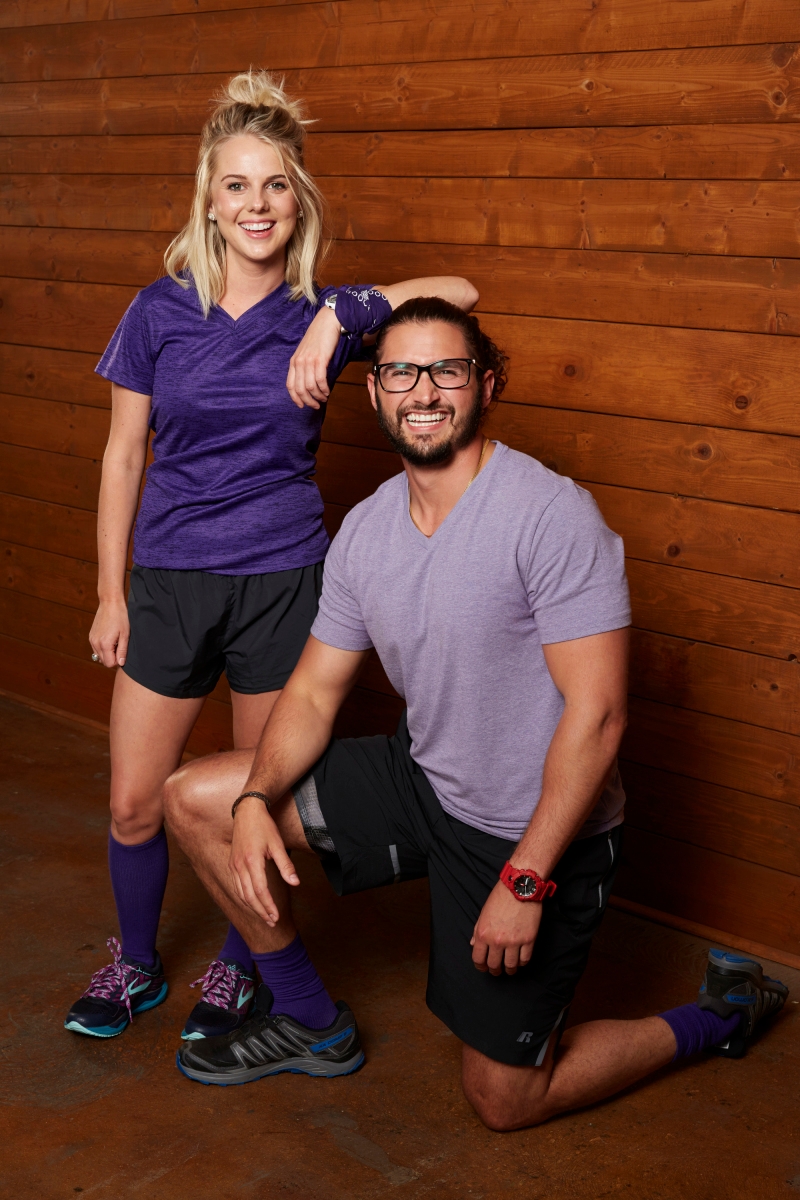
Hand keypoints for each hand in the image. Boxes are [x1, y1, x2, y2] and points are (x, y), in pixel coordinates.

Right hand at [89, 597, 129, 666]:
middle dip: (112, 657)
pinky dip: (103, 648)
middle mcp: (95, 643)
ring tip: (115, 641)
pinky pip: (96, 649)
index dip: (118, 660)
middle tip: (119, 645)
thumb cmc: (120, 617)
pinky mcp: (90, 636)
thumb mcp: (125, 634)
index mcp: (104, 644)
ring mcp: (91, 640)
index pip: (109, 664)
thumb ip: (122, 651)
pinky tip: (109, 638)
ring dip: (107, 653)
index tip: (122, 651)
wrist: (110, 603)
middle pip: (103, 661)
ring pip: (99, 656)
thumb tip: (121, 663)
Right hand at [229, 797, 299, 925]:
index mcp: (252, 861)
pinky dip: (245, 898)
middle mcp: (239, 866)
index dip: (268, 906)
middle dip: (261, 912)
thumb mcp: (278, 844)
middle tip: (272, 922)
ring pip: (241, 893)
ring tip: (265, 916)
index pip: (260, 891)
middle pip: (249, 896)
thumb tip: (296, 883)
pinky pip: (237, 886)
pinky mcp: (232, 864)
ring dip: (253, 907)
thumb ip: (286, 865)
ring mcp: (233, 865)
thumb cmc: (264, 826)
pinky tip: (254, 903)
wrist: (247, 812)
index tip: (276, 917)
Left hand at [287, 306, 341, 408]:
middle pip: (300, 389)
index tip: (302, 406)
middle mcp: (299, 362)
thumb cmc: (319, 338)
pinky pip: (320, 380)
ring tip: (324, 398)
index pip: (290, 385)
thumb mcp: (306, 352)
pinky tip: (327, 391)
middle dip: (308, 401)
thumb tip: (309, 382)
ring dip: (318, 396)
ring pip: (310, 387)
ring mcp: (308, 361)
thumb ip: (305, 366)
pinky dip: (324, 389)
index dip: (295, 398)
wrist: (327, 322)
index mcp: (294, 362)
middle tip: (316, 406)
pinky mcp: (320, 360)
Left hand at [471, 882, 542, 975]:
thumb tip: (474, 944)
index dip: (480, 967)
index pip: (478, 959)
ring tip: (509, 969)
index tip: (484, 968)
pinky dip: (522, 963)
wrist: (520, 887)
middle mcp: (497, 940)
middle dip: (494, 971)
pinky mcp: (529, 940)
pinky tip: (520, 960)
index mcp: (483, 933)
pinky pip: (525, 959)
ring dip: (509, 970)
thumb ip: (477, 931)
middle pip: (494, 965)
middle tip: (497, 970)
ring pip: (511, 966)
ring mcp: (514, 941)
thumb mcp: (483, 913)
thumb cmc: (501, 897)